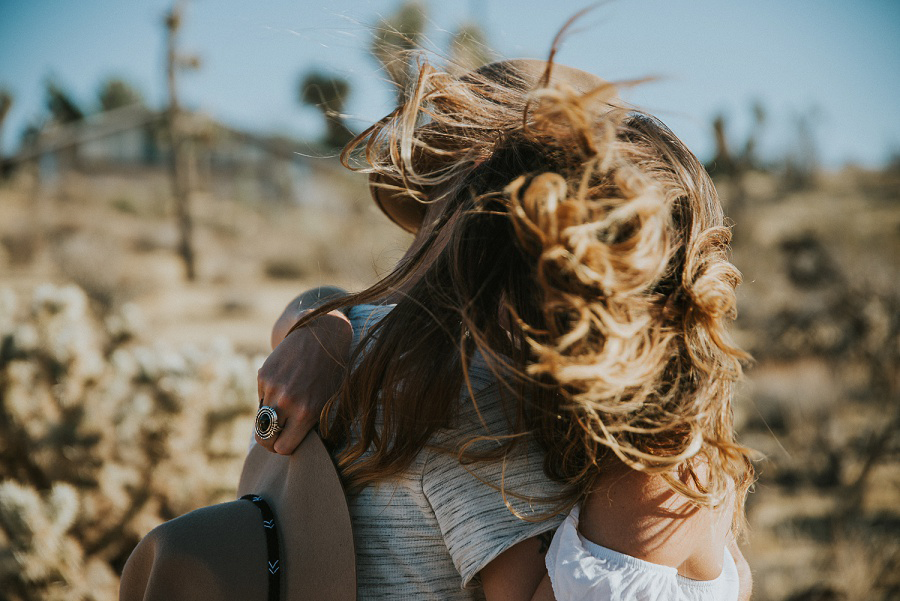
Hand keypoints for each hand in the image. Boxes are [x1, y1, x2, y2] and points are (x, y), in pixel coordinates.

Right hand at [256, 311, 351, 453]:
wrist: (321, 335)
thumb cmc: (331, 372)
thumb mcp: (329, 401)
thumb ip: (311, 424)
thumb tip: (291, 444)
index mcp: (307, 413)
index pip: (283, 448)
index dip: (284, 448)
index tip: (287, 443)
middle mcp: (287, 402)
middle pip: (265, 438)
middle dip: (270, 442)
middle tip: (277, 437)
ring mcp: (273, 388)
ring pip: (261, 419)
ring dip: (270, 417)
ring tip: (286, 405)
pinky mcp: (263, 375)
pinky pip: (260, 398)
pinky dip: (269, 397)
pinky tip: (284, 384)